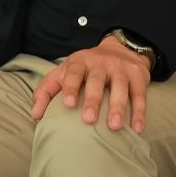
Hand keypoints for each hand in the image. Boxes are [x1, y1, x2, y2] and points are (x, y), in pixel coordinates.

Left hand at [30, 36, 150, 131]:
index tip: (68, 104)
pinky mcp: (138, 76)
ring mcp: (121, 69)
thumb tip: (35, 114)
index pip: (73, 72)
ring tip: (114, 127)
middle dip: (93, 99)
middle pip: (96, 80)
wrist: (121, 48)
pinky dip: (139, 112)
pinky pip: (140, 95)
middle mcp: (101, 63)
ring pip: (120, 88)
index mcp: (80, 62)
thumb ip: (47, 90)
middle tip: (89, 119)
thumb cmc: (86, 68)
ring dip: (118, 107)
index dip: (70, 86)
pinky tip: (137, 129)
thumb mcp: (64, 72)